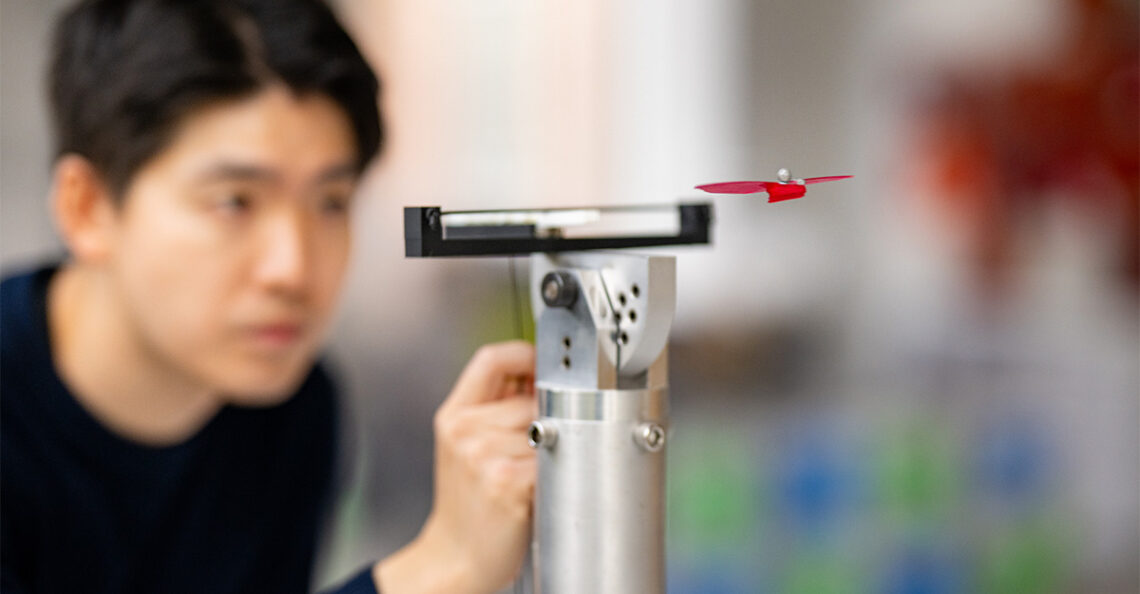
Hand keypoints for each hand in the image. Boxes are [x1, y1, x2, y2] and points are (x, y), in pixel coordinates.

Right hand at [376, 341, 536, 593]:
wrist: (455, 558)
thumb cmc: (468, 505)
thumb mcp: (465, 447)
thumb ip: (494, 408)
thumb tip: (539, 377)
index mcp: (453, 416)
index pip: (492, 359)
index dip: (524, 354)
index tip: (541, 365)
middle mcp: (464, 431)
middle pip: (529, 396)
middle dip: (545, 418)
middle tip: (539, 446)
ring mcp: (484, 455)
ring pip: (545, 428)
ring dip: (551, 450)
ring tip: (532, 475)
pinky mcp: (507, 480)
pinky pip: (551, 459)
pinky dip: (553, 474)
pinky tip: (535, 490)